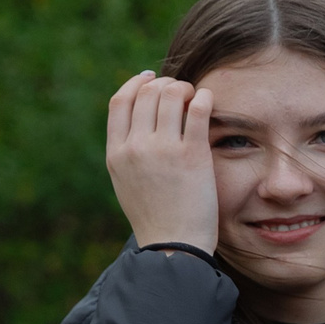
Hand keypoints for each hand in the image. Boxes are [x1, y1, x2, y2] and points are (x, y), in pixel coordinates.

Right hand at [105, 70, 219, 252]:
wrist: (173, 245)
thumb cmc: (154, 216)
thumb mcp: (126, 182)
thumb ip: (127, 151)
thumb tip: (139, 121)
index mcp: (116, 153)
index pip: (120, 101)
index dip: (136, 83)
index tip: (150, 78)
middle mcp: (136, 147)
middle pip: (146, 93)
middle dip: (165, 84)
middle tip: (180, 90)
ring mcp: (163, 150)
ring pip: (170, 94)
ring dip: (185, 87)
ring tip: (195, 96)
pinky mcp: (192, 154)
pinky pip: (197, 108)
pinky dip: (203, 96)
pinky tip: (208, 99)